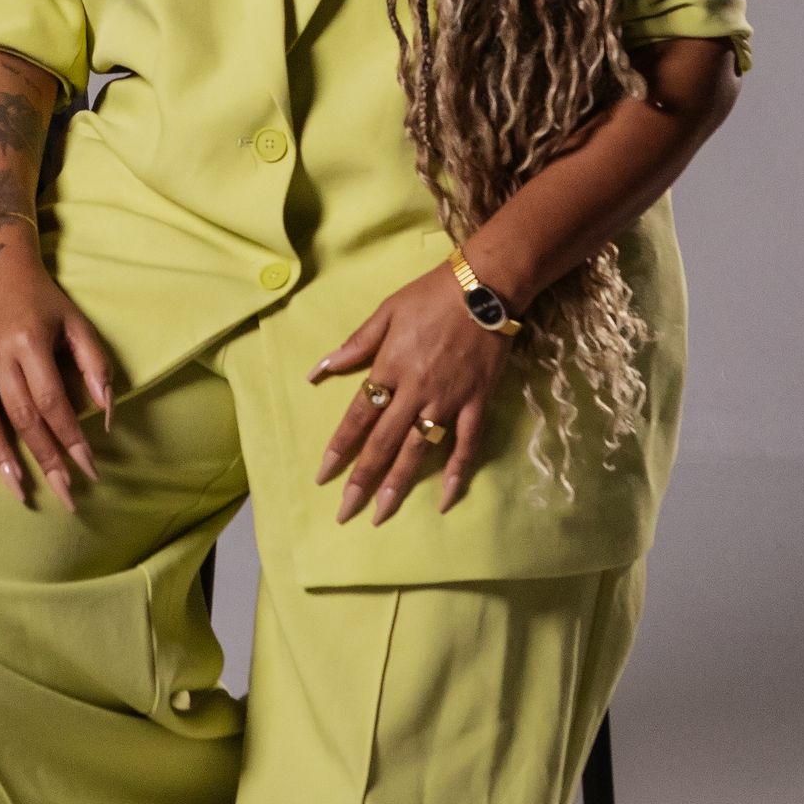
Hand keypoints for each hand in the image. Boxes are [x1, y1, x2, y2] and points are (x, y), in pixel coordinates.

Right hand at [0, 236, 113, 508]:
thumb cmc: (43, 300)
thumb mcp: (77, 323)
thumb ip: (96, 366)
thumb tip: (106, 415)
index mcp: (29, 342)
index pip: (53, 401)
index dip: (71, 437)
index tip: (89, 469)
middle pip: (23, 416)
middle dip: (47, 458)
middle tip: (66, 495)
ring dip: (1, 455)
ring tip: (17, 490)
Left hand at [309, 267, 513, 523]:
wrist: (485, 288)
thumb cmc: (430, 296)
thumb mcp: (385, 313)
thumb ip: (354, 346)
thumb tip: (318, 371)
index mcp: (389, 368)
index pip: (358, 417)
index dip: (339, 449)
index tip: (323, 475)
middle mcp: (415, 391)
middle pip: (383, 443)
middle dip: (362, 480)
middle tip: (345, 512)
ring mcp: (448, 400)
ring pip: (418, 451)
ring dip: (398, 485)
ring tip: (381, 515)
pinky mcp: (477, 403)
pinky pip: (466, 445)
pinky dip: (456, 473)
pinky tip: (444, 499)